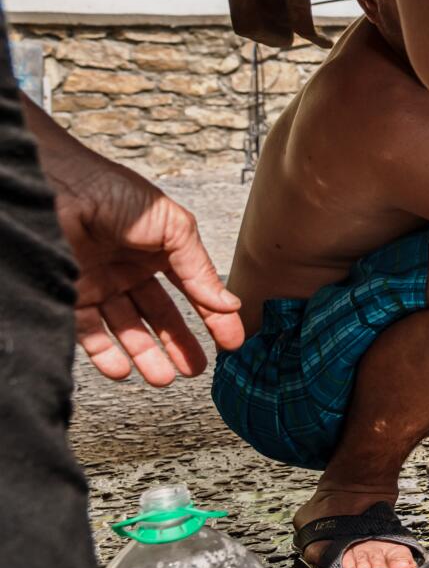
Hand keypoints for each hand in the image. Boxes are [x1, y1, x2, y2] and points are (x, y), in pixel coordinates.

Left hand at [33, 116, 243, 384]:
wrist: (58, 189)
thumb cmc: (114, 193)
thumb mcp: (174, 227)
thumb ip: (200, 269)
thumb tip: (227, 303)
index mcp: (160, 250)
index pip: (193, 290)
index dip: (213, 316)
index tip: (230, 342)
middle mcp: (131, 269)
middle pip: (160, 316)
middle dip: (179, 344)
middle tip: (195, 369)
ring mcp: (101, 284)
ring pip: (128, 329)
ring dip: (146, 356)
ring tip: (163, 378)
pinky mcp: (71, 296)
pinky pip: (90, 333)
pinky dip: (107, 355)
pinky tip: (123, 370)